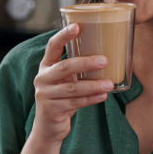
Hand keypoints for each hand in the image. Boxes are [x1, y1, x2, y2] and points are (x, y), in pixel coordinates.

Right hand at [29, 23, 113, 143]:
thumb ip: (77, 70)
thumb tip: (107, 55)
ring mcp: (45, 94)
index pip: (52, 46)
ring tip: (110, 84)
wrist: (48, 127)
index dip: (64, 36)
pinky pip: (74, 103)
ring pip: (72, 88)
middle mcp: (42, 78)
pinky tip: (103, 97)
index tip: (77, 26)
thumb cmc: (62, 98)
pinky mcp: (51, 110)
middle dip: (85, 63)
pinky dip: (91, 100)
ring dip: (93, 85)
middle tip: (105, 60)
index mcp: (46, 66)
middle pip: (64, 67)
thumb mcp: (66, 81)